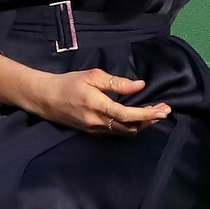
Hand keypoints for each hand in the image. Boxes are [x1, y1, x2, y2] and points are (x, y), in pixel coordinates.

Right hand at [26, 68, 170, 135]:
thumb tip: (139, 86)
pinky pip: (116, 133)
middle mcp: (97, 122)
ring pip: (125, 132)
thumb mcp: (91, 76)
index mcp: (97, 105)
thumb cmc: (68, 83)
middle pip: (130, 127)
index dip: (147, 114)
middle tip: (165, 110)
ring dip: (142, 125)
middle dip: (150, 120)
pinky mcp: (92, 133)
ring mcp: (95, 130)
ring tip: (154, 114)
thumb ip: (116, 82)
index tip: (163, 110)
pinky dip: (130, 127)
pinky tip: (137, 119)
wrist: (45, 98)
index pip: (127, 115)